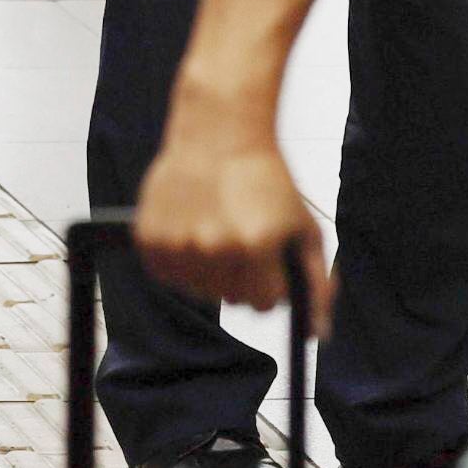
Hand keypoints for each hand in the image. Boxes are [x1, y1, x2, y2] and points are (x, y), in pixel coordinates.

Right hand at [134, 115, 325, 312]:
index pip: (264, 305)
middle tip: (241, 235)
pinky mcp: (149, 238)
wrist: (220, 133)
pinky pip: (167, 276)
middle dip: (241, 276)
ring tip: (216, 227)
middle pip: (231, 300)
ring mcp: (178, 244)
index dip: (269, 282)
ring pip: (198, 291)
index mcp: (256, 246)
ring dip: (209, 270)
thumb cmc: (267, 181)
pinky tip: (191, 227)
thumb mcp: (304, 228)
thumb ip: (315, 284)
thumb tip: (317, 333)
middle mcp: (214, 248)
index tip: (266, 256)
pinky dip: (180, 261)